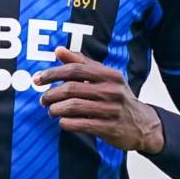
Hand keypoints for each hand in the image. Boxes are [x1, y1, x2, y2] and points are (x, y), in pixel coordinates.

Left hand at [34, 46, 163, 153]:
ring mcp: (111, 110)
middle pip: (71, 88)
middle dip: (51, 94)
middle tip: (42, 99)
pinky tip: (62, 122)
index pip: (75, 69)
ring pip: (74, 106)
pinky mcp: (110, 128)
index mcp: (109, 74)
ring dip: (56, 109)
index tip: (37, 79)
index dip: (53, 73)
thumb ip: (81, 62)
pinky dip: (67, 123)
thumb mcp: (103, 76)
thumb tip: (58, 50)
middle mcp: (112, 90)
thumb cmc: (116, 96)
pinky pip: (82, 124)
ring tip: (51, 111)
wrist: (142, 124)